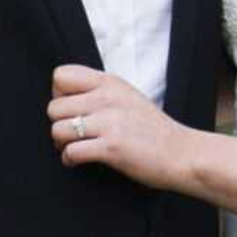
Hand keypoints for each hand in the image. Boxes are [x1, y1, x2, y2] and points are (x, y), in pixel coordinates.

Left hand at [47, 64, 192, 189]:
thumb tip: (66, 99)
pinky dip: (69, 160)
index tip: (70, 110)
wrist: (182, 153)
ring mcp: (109, 122)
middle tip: (70, 136)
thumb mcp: (127, 96)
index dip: (58, 95)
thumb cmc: (152, 129)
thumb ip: (100, 92)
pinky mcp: (111, 147)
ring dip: (61, 144)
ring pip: (58, 130)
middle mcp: (107, 98)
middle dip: (59, 124)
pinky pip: (71, 152)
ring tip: (74, 148)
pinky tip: (79, 161)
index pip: (61, 76)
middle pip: (53, 107)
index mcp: (110, 82)